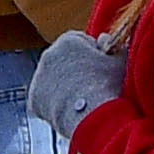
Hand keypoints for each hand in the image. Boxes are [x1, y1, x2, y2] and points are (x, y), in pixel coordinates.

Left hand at [27, 27, 123, 144]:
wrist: (92, 114)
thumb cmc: (108, 85)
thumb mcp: (119, 59)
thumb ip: (112, 45)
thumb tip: (104, 39)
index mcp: (68, 40)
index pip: (80, 43)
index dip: (92, 56)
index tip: (100, 68)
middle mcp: (48, 54)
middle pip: (64, 61)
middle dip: (75, 71)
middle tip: (92, 87)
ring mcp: (38, 77)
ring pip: (53, 81)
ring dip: (64, 88)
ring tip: (82, 102)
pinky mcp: (34, 99)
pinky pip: (44, 101)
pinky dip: (54, 106)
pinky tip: (69, 112)